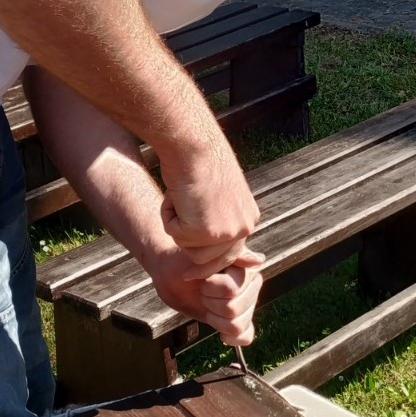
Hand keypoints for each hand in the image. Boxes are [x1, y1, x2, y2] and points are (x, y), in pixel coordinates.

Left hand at [150, 246, 264, 346]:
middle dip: (210, 302)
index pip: (231, 290)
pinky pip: (245, 336)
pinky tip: (220, 332)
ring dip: (215, 318)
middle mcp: (252, 288)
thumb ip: (234, 256)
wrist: (171, 275)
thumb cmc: (187, 261)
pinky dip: (231, 338)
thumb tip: (259, 260)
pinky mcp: (238, 321)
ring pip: (236, 326)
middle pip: (233, 309)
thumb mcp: (206, 255)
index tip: (202, 277)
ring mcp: (246, 306)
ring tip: (207, 304)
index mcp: (248, 270)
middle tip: (202, 290)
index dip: (210, 288)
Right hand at [158, 139, 259, 275]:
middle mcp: (243, 228)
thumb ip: (217, 218)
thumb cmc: (199, 160)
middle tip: (177, 243)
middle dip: (189, 248)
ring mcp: (226, 232)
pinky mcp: (206, 232)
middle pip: (210, 260)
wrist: (194, 144)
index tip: (190, 272)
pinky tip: (176, 195)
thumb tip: (209, 247)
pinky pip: (175, 236)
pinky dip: (168, 217)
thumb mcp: (217, 194)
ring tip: (180, 199)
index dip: (207, 260)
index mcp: (248, 219)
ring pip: (190, 253)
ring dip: (177, 228)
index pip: (229, 253)